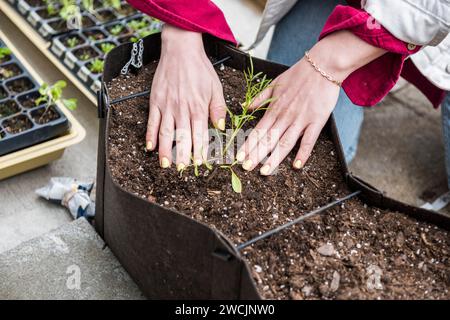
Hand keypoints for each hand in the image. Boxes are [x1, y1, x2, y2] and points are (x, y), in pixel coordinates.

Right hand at [146, 24, 225, 169]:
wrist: (180, 50)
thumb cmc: (200, 69)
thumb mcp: (215, 87)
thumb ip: (218, 108)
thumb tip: (221, 127)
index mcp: (199, 106)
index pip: (200, 133)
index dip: (200, 150)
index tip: (200, 164)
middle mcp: (182, 108)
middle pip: (182, 136)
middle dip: (182, 155)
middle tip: (181, 169)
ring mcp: (167, 105)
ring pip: (166, 132)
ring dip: (165, 149)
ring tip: (166, 164)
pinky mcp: (156, 101)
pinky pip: (152, 121)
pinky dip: (150, 134)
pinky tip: (150, 147)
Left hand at [236, 31, 385, 174]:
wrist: (322, 66)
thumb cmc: (298, 74)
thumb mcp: (274, 84)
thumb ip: (260, 98)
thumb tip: (244, 107)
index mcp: (274, 109)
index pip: (257, 131)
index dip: (248, 145)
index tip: (239, 157)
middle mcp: (285, 116)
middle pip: (268, 140)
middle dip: (256, 155)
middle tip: (246, 168)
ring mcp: (300, 119)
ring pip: (285, 143)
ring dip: (274, 158)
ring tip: (265, 171)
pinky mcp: (316, 121)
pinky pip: (309, 140)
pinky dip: (303, 153)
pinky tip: (296, 165)